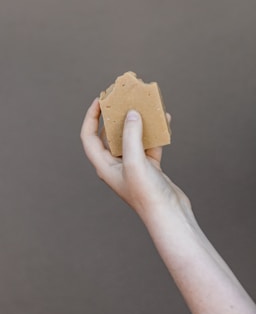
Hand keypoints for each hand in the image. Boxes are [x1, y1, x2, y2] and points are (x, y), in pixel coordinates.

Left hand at [80, 98, 189, 218]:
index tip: (100, 100)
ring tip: (144, 105)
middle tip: (124, 99)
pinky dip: (155, 132)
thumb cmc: (147, 194)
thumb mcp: (135, 162)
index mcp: (104, 166)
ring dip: (138, 122)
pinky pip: (149, 144)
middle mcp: (115, 165)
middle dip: (117, 116)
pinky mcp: (149, 166)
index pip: (89, 137)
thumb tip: (131, 114)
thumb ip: (131, 136)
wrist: (170, 214)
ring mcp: (133, 165)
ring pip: (132, 138)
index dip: (91, 117)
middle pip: (111, 135)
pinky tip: (163, 121)